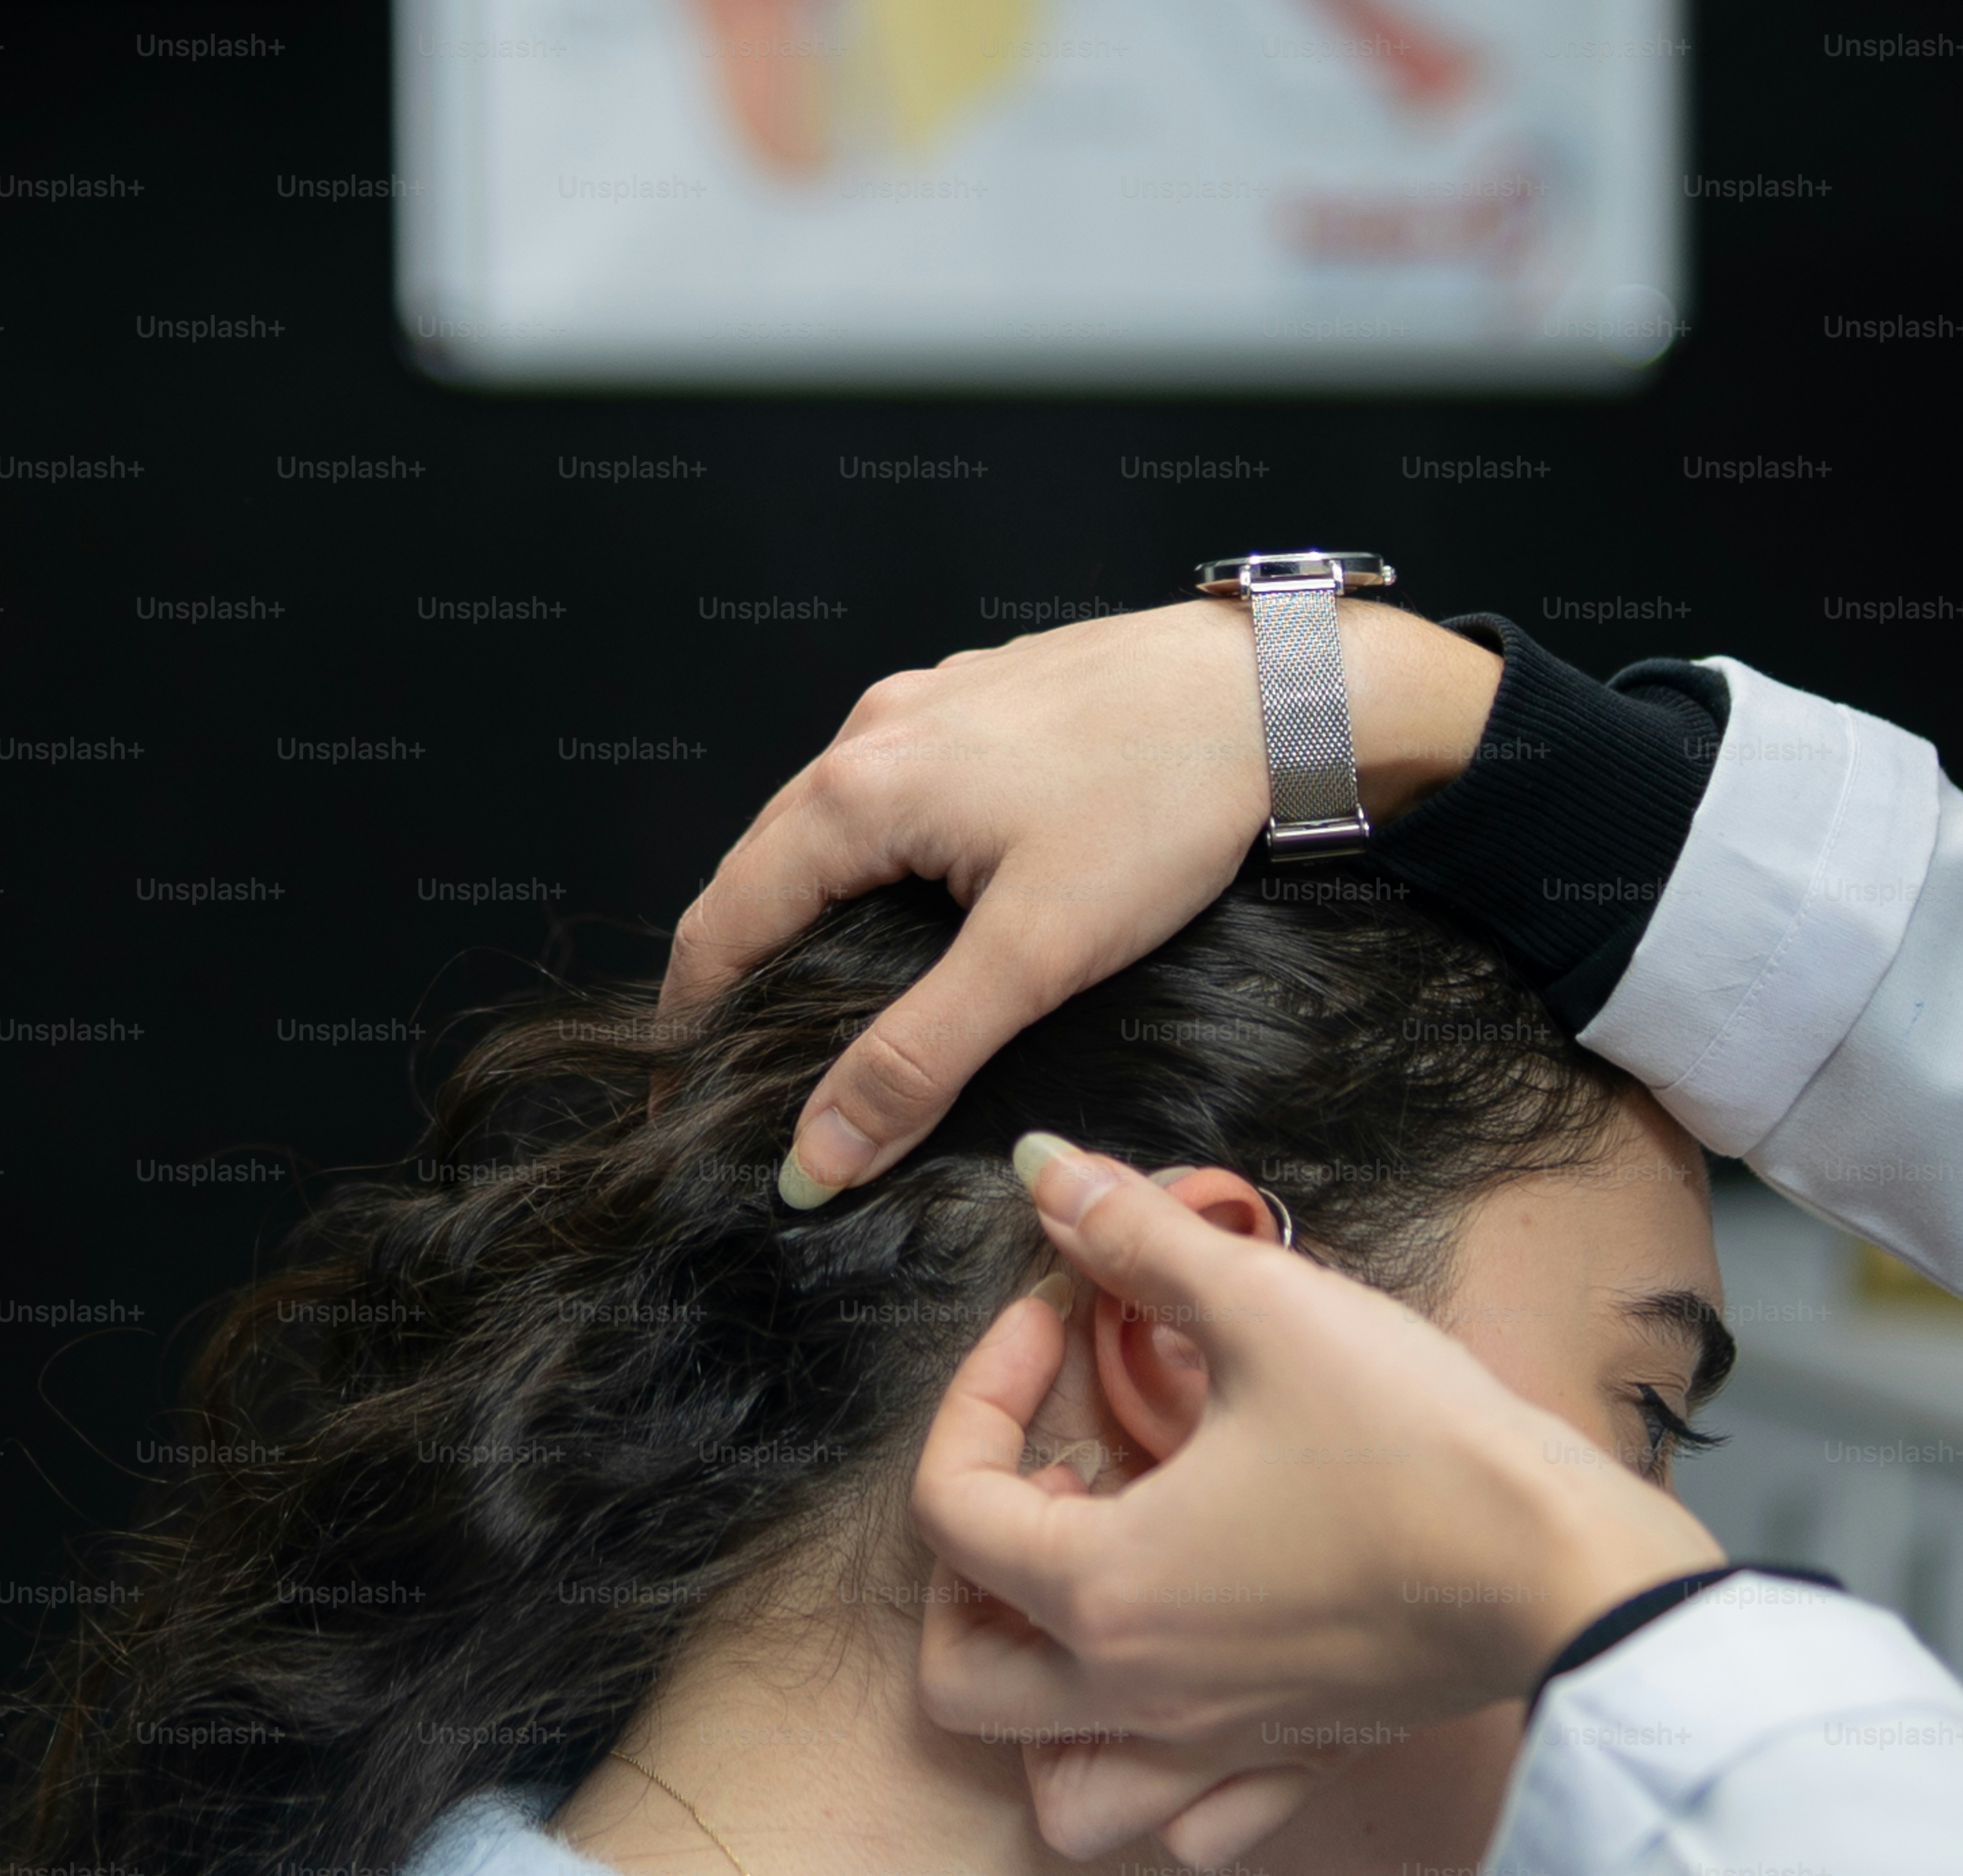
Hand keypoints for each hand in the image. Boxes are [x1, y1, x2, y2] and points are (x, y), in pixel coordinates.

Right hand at [658, 598, 1502, 1207]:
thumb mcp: (1036, 953)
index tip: (683, 1103)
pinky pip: (891, 792)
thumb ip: (917, 1057)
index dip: (691, 1026)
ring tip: (815, 1002)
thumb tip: (816, 1157)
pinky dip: (873, 863)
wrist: (1279, 691)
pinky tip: (915, 910)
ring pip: (825, 828)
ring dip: (806, 913)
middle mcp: (872, 732)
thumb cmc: (1164, 805)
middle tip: (740, 1068)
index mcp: (857, 790)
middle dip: (737, 973)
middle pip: (759, 871)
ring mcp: (927, 707)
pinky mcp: (983, 703)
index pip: (720, 924)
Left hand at [912, 1136, 1725, 1864]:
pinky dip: (1154, 1774)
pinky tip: (1182, 1677)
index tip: (1055, 1319)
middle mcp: (1143, 1690)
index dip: (979, 1391)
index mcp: (1108, 1590)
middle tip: (1051, 1476)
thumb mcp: (1265, 1306)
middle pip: (962, 1673)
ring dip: (1042, 1699)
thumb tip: (1044, 1168)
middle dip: (969, 1574)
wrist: (1569, 1565)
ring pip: (1063, 1783)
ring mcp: (1221, 1740)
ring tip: (1098, 1586)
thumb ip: (1138, 1238)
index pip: (951, 1507)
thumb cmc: (1422, 1447)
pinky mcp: (1299, 1754)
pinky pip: (1186, 1823)